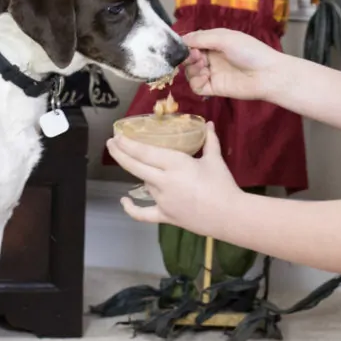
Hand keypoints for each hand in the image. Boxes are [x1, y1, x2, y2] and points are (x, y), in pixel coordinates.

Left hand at [106, 122, 239, 236]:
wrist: (230, 215)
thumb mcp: (214, 159)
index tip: (117, 136)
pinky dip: (131, 209)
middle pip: (136, 166)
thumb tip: (208, 124)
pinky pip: (143, 214)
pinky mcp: (165, 216)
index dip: (128, 144)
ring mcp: (162, 200)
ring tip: (137, 162)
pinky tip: (124, 201)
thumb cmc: (222, 184)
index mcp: (175, 164)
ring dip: (139, 172)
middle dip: (120, 153)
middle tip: (111, 142)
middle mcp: (164, 181)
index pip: (145, 152)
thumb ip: (209, 140)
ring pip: (143, 183)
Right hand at [182, 28, 281, 100]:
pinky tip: (205, 77)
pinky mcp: (214, 88)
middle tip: (195, 57)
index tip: (182, 46)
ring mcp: (212, 73)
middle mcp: (212, 57)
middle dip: (187, 57)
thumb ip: (201, 38)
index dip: (185, 45)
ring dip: (192, 68)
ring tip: (203, 66)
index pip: (192, 43)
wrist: (267, 74)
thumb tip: (181, 39)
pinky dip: (196, 81)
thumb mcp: (225, 38)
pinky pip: (196, 86)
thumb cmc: (249, 51)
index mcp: (215, 42)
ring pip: (190, 72)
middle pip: (189, 58)